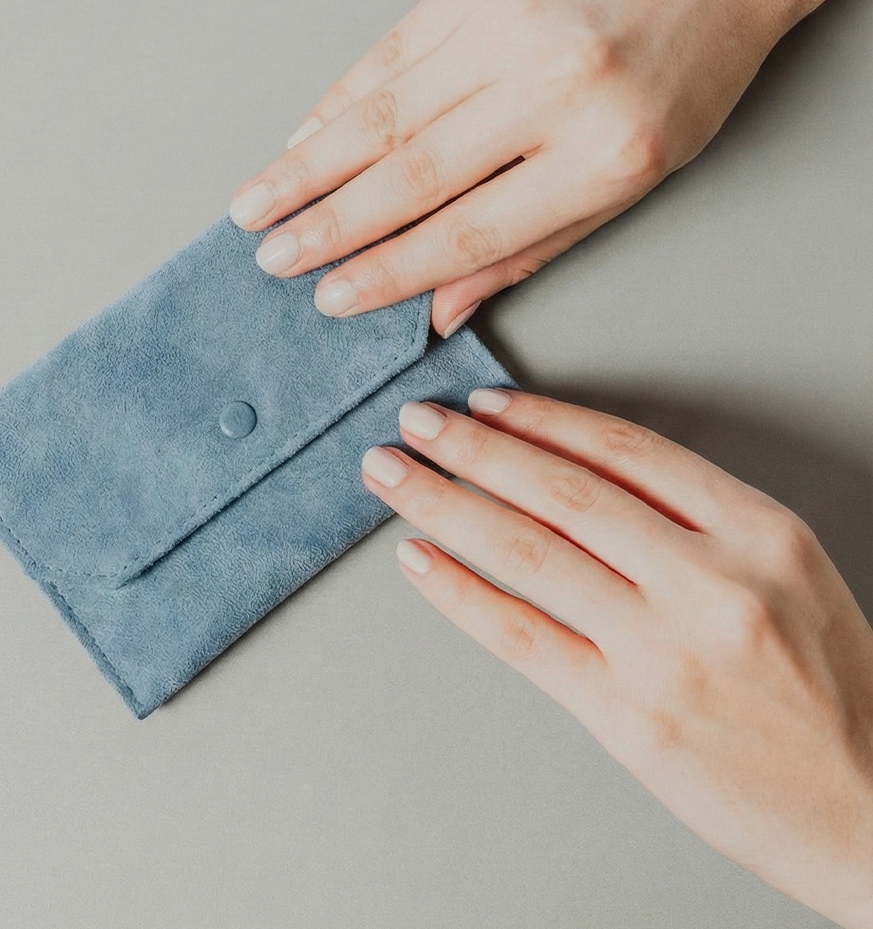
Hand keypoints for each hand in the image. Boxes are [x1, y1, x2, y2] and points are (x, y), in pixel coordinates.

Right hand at [229, 0, 872, 334]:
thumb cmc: (691, 67)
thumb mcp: (633, 177)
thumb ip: (530, 247)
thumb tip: (440, 308)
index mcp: (603, 154)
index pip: (465, 230)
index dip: (388, 271)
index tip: (332, 298)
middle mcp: (552, 84)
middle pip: (409, 172)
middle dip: (327, 224)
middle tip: (270, 258)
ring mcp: (509, 19)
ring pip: (382, 111)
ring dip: (306, 164)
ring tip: (254, 205)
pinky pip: (390, 49)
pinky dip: (337, 98)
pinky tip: (300, 134)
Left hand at [361, 392, 872, 927]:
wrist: (870, 812)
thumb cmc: (829, 684)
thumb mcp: (787, 572)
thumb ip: (693, 519)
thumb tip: (566, 471)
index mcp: (759, 531)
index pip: (623, 450)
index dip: (541, 419)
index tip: (484, 404)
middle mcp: (711, 582)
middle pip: (562, 491)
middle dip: (473, 449)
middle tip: (414, 423)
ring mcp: (664, 651)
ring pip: (528, 552)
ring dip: (445, 505)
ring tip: (392, 477)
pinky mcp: (626, 715)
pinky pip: (521, 636)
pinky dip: (459, 593)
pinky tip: (418, 561)